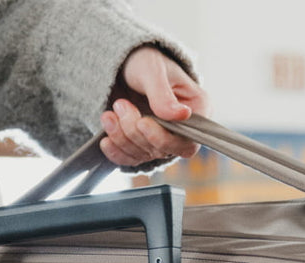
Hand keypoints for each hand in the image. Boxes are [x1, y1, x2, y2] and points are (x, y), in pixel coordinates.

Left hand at [99, 46, 208, 168]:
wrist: (123, 65)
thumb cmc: (143, 60)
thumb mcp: (152, 70)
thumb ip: (163, 94)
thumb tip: (183, 115)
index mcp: (198, 108)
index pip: (187, 140)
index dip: (163, 138)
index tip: (142, 122)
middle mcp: (184, 129)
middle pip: (163, 150)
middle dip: (136, 132)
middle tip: (120, 105)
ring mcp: (164, 140)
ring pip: (144, 154)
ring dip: (122, 137)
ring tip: (109, 114)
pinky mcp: (144, 146)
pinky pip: (131, 160)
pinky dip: (116, 151)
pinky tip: (105, 139)